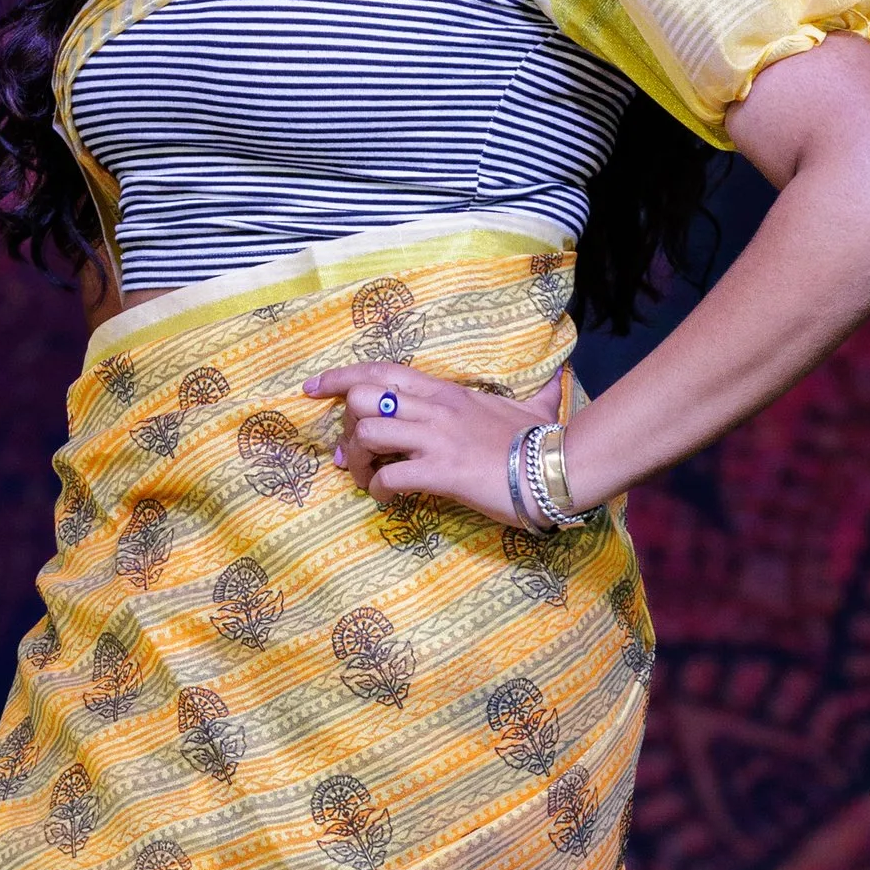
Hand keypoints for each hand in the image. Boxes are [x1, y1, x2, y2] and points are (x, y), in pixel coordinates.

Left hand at [302, 359, 565, 526]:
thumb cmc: (540, 441)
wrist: (555, 468)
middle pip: (363, 398)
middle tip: (347, 453)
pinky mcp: (440, 472)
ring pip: (368, 433)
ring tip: (366, 480)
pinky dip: (378, 490)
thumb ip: (537, 394)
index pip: (380, 371)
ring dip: (356, 461)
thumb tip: (557, 382)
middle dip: (346, 426)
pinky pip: (389, 476)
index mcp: (445, 391)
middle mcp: (434, 408)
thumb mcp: (530, 408)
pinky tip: (388, 499)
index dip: (340, 376)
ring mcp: (436, 439)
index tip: (313, 388)